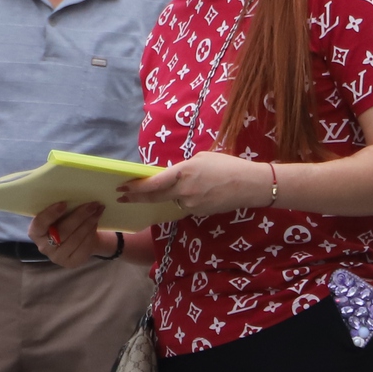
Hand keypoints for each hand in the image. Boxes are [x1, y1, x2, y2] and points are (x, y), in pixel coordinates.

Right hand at [30, 200, 107, 268]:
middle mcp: (43, 247)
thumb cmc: (64, 222)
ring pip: (75, 238)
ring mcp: (57, 257)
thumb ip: (59, 208)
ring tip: (98, 210)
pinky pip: (83, 247)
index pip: (39, 224)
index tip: (64, 203)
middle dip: (79, 216)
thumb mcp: (59, 215)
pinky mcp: (70, 263)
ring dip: (89, 223)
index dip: (50, 214)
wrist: (78, 240)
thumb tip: (72, 191)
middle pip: (62, 231)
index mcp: (35, 232)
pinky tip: (96, 222)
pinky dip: (91, 233)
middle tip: (92, 204)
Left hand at [119, 152, 273, 215]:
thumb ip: (182, 168)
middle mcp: (184, 191)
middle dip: (137, 198)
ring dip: (170, 194)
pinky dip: (185, 198)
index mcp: (183, 173)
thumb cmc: (227, 166)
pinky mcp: (198, 213)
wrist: (250, 185)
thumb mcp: (201, 159)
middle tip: (122, 198)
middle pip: (154, 197)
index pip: (153, 184)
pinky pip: (185, 205)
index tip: (122, 189)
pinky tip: (200, 191)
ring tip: (192, 184)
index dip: (135, 188)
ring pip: (172, 200)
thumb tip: (171, 176)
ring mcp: (191, 205)